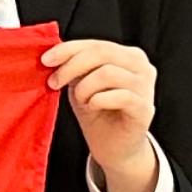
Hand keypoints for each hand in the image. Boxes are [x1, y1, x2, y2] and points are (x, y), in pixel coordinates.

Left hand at [44, 35, 160, 191]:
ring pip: (108, 73)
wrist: (113, 147)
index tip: (46, 60)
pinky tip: (92, 106)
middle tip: (54, 82)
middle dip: (71, 67)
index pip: (96, 44)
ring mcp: (146, 87)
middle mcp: (141, 66)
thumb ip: (74, 66)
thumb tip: (52, 54)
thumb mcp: (81, 83)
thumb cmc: (98, 113)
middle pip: (102, 53)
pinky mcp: (145, 108)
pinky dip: (98, 100)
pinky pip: (120, 96)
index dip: (68, 50)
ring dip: (85, 87)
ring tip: (81, 100)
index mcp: (127, 55)